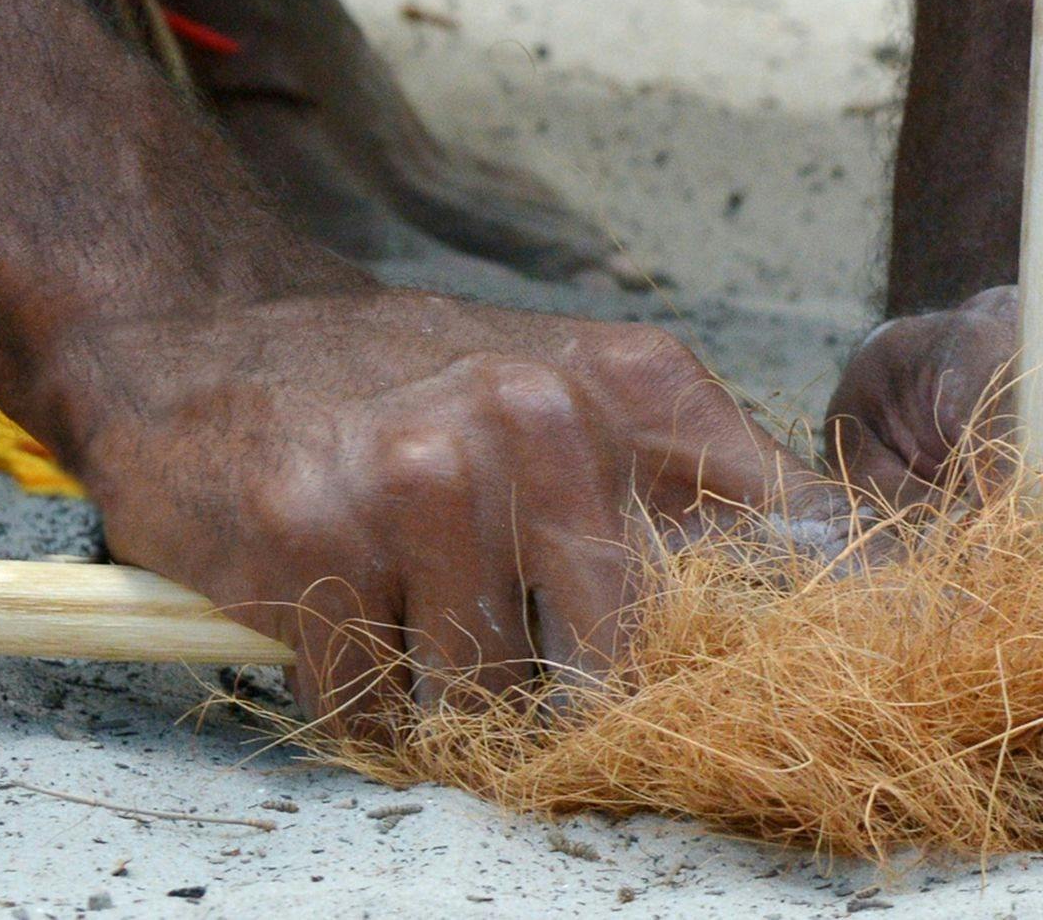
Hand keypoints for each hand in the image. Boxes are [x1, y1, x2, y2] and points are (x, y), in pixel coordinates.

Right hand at [57, 282, 827, 733]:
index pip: (773, 534)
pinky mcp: (315, 539)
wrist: (202, 339)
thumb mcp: (571, 390)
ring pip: (492, 692)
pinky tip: (342, 618)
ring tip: (411, 619)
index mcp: (634, 382)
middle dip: (581, 698)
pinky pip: (376, 705)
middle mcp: (540, 416)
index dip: (775, 642)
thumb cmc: (404, 384)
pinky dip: (360, 698)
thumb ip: (693, 482)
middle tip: (532, 682)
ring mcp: (424, 475)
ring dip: (449, 694)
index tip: (779, 703)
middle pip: (628, 651)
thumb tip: (840, 579)